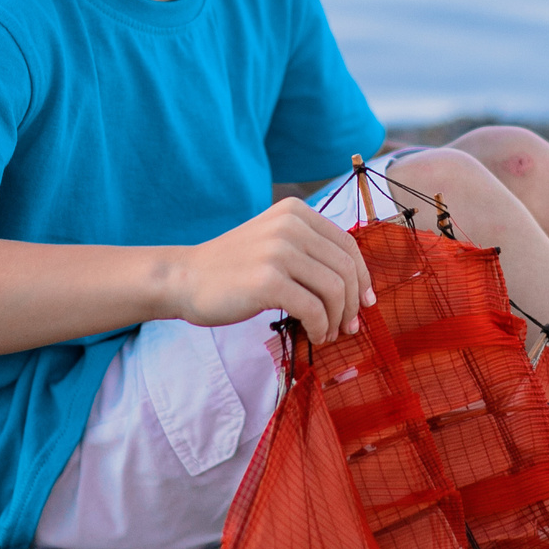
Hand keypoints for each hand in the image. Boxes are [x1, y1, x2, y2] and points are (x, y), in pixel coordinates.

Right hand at [166, 198, 374, 343]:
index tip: (364, 303)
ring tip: (329, 333)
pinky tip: (314, 335)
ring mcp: (278, 251)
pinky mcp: (268, 280)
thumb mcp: (274, 242)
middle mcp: (290, 225)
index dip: (363, 278)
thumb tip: (358, 284)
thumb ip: (310, 251)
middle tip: (349, 327)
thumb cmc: (233, 269)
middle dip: (353, 304)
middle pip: (346, 269)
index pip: (348, 246)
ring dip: (337, 318)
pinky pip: (313, 309)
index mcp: (295, 212)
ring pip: (334, 289)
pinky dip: (320, 327)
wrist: (185, 278)